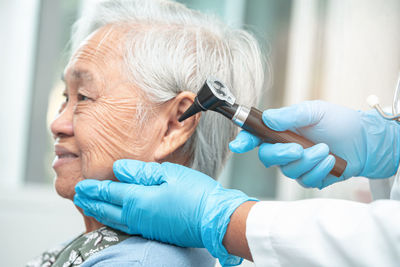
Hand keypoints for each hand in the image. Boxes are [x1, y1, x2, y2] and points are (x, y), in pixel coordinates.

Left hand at [74, 159, 255, 265]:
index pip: (109, 192)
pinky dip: (113, 221)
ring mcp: (145, 227)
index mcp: (139, 199)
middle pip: (108, 208)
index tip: (81, 185)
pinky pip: (125, 226)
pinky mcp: (154, 232)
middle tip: (78, 196)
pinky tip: (114, 218)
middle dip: (91, 201)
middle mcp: (138, 216)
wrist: (215, 219)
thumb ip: (142, 172)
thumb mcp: (169, 174)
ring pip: (115, 219)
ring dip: (99, 212)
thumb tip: (119, 169)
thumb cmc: (196, 194)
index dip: (94, 188)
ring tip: (89, 207)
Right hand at [229, 100, 399, 188]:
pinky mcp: (309, 177)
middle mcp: (284, 148)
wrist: (363, 140)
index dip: (243, 141)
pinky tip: (330, 160)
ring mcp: (296, 164)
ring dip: (307, 161)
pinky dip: (317, 170)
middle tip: (297, 148)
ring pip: (287, 171)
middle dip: (281, 154)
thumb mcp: (314, 111)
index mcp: (281, 130)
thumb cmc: (338, 121)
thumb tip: (267, 118)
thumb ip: (290, 115)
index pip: (256, 136)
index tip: (237, 146)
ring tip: (325, 149)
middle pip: (267, 157)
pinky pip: (304, 180)